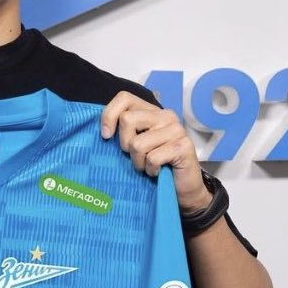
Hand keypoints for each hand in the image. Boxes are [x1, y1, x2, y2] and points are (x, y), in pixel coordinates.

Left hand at [101, 91, 211, 212]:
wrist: (182, 189)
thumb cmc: (154, 165)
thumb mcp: (134, 144)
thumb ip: (122, 131)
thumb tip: (103, 129)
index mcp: (152, 111)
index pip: (124, 98)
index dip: (109, 115)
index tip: (106, 136)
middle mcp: (166, 115)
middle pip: (127, 119)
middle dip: (124, 144)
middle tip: (135, 156)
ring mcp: (176, 130)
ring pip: (137, 143)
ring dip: (138, 162)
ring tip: (147, 166)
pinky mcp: (183, 147)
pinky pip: (152, 158)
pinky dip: (150, 170)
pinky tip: (158, 172)